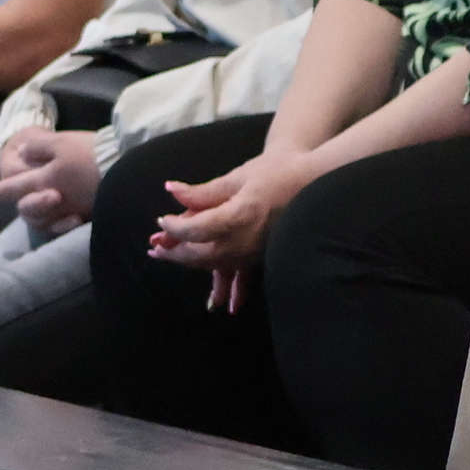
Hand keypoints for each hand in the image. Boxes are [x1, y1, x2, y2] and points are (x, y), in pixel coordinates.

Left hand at [0, 125, 102, 230]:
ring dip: (42, 216)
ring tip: (43, 210)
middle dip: (22, 206)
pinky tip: (69, 217)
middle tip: (18, 203)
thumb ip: (38, 147)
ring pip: (48, 221)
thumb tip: (22, 152)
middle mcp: (56, 200)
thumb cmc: (92, 153)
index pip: (14, 188)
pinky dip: (64, 222)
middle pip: (29, 210)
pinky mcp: (93, 213)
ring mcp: (75, 210)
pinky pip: (71, 223)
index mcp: (44, 181)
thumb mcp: (61, 142)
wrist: (129, 168)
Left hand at [149, 150, 312, 281]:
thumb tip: (170, 190)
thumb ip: (203, 192)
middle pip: (202, 253)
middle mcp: (249, 238)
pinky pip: (239, 274)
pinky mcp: (264, 256)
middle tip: (155, 247)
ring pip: (216, 266)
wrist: (314, 180)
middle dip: (176, 251)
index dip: (174, 228)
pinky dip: (225, 285)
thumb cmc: (276, 172)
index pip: (198, 228)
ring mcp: (258, 251)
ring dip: (190, 264)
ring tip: (169, 259)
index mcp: (241, 213)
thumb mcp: (237, 176)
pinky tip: (218, 297)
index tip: (160, 221)